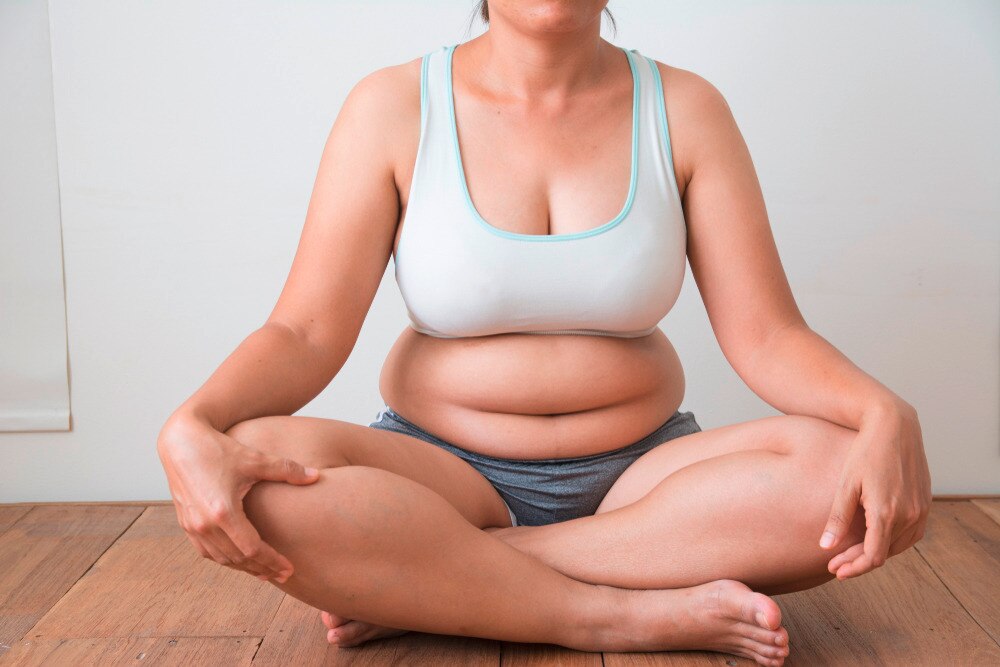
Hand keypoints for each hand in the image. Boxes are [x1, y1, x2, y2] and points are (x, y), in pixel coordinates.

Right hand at [156, 414, 320, 581]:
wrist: (182, 442)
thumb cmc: (219, 449)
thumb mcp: (256, 459)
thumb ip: (288, 470)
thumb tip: (316, 477)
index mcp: (223, 513)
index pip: (252, 550)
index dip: (272, 562)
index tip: (289, 569)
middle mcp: (204, 525)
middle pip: (237, 559)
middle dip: (261, 569)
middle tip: (282, 574)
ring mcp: (192, 526)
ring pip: (221, 559)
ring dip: (243, 567)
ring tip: (265, 570)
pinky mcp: (186, 524)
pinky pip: (207, 552)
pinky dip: (225, 558)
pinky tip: (240, 558)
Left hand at [819, 398, 931, 578]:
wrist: (895, 427)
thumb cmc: (865, 453)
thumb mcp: (847, 485)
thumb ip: (837, 518)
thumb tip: (825, 548)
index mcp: (887, 512)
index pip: (872, 557)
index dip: (853, 568)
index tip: (834, 571)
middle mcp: (909, 515)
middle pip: (884, 554)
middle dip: (858, 562)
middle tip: (835, 565)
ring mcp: (921, 510)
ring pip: (898, 546)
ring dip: (875, 552)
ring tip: (850, 553)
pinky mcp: (926, 504)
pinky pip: (910, 534)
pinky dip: (892, 541)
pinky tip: (873, 539)